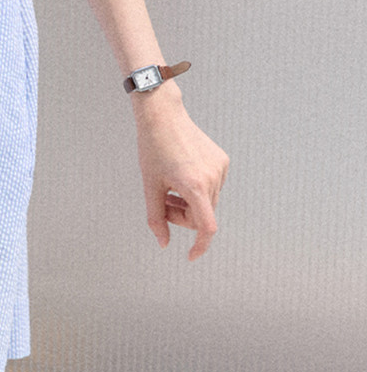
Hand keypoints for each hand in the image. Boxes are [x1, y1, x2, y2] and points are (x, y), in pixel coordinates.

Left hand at [133, 86, 228, 260]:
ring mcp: (220, 168)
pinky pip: (211, 187)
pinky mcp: (222, 160)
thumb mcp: (149, 185)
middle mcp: (212, 178)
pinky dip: (197, 190)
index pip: (206, 227)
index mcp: (194, 185)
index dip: (200, 246)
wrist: (163, 115)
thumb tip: (163, 244)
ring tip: (168, 188)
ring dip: (188, 203)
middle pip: (202, 215)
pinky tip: (180, 173)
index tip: (190, 256)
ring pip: (207, 202)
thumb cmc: (152, 148)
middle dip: (182, 216)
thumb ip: (156, 218)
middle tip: (161, 204)